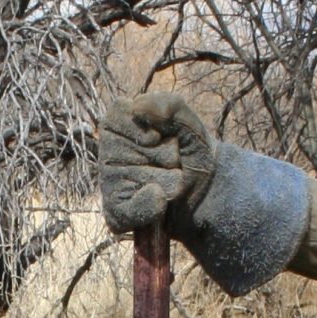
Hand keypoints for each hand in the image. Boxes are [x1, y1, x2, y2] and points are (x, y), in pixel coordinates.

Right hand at [97, 92, 217, 234]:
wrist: (208, 192)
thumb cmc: (192, 153)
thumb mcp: (190, 124)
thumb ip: (169, 105)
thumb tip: (136, 106)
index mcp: (119, 126)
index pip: (123, 114)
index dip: (150, 127)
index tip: (160, 137)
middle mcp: (109, 153)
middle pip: (142, 148)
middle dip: (168, 156)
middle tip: (173, 163)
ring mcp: (110, 184)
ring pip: (142, 177)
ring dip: (170, 181)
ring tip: (172, 183)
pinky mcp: (116, 212)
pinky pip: (127, 211)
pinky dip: (150, 207)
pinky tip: (162, 202)